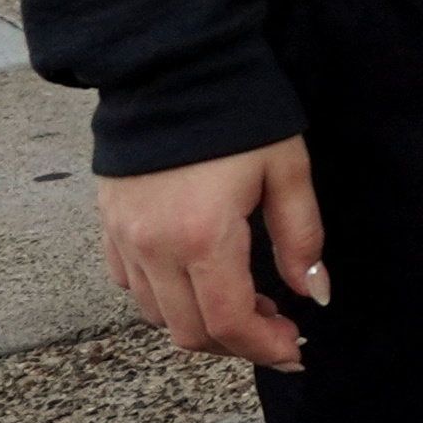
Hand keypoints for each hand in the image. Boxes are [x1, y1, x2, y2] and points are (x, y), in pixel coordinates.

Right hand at [99, 139, 321, 371]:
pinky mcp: (109, 228)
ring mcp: (124, 240)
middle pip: (190, 332)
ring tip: (249, 303)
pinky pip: (133, 288)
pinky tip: (203, 282)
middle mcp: (154, 249)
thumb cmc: (241, 117)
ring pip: (159, 317)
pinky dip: (169, 301)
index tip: (296, 351)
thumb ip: (301, 238)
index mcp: (202, 237)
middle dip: (239, 344)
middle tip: (280, 330)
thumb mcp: (287, 172)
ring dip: (204, 325)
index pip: (229, 322)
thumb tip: (313, 293)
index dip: (264, 348)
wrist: (173, 71)